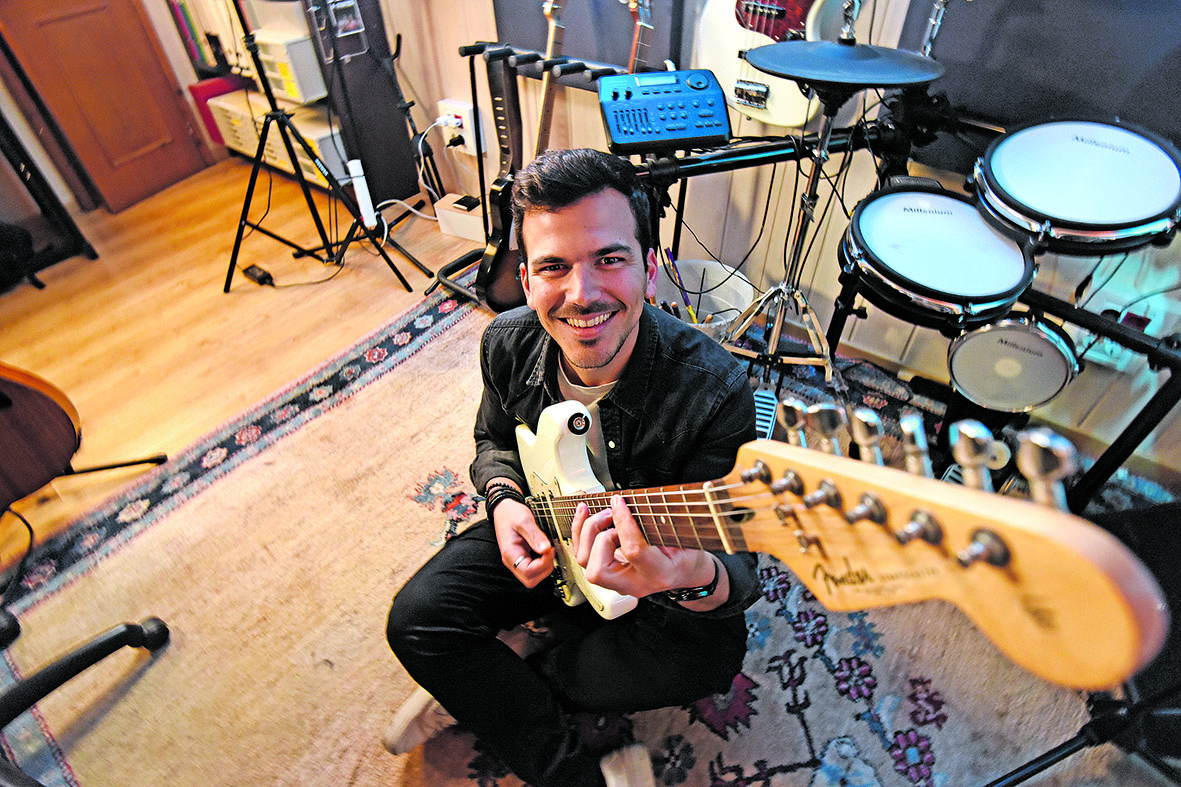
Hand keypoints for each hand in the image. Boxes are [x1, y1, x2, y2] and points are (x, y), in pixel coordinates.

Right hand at [492, 498, 554, 587]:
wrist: (503, 509)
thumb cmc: (510, 513)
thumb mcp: (524, 520)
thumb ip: (535, 536)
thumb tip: (546, 549)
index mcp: (510, 553)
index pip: (528, 572)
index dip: (543, 564)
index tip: (549, 550)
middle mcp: (511, 561)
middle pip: (530, 580)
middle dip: (544, 569)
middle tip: (549, 553)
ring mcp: (516, 560)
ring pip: (532, 577)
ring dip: (544, 568)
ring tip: (547, 551)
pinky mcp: (521, 558)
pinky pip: (532, 569)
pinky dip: (541, 564)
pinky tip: (544, 552)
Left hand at [571, 494, 721, 601]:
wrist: (685, 572)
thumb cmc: (686, 555)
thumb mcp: (683, 537)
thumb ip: (660, 523)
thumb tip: (630, 504)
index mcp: (658, 574)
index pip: (633, 552)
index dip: (623, 523)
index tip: (619, 502)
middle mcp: (633, 583)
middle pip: (598, 569)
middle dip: (599, 535)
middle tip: (612, 513)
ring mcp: (618, 582)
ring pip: (585, 562)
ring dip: (587, 532)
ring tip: (602, 512)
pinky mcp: (608, 572)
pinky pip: (583, 555)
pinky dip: (580, 532)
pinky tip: (584, 513)